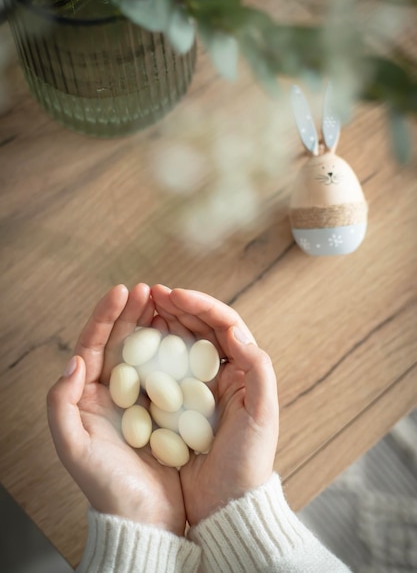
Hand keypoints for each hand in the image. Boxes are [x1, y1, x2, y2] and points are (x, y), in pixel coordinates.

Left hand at [47, 283, 185, 535]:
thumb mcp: (73, 446)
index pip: (94, 344)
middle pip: (121, 341)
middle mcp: (115, 392)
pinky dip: (177, 349)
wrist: (143, 518)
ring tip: (167, 302)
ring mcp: (143, 398)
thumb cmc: (106, 486)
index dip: (106, 315)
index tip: (122, 291)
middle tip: (148, 288)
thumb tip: (74, 359)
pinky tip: (186, 334)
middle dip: (133, 312)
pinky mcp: (168, 407)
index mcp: (90, 395)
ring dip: (156, 324)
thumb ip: (62, 402)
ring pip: (148, 351)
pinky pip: (171, 370)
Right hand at [151, 285, 278, 525]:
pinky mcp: (177, 405)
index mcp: (243, 371)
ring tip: (143, 307)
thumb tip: (238, 330)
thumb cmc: (248, 463)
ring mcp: (198, 388)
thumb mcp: (261, 415)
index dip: (200, 305)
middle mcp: (221, 374)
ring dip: (164, 322)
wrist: (224, 506)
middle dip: (178, 307)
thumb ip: (257, 369)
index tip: (174, 294)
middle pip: (200, 328)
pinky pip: (164, 370)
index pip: (224, 324)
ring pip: (181, 344)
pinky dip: (152, 352)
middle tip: (152, 292)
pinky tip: (137, 342)